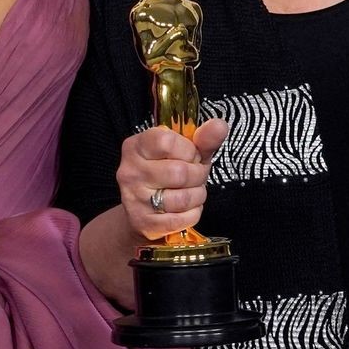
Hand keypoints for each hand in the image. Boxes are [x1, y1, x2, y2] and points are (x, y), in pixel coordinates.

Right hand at [115, 120, 228, 240]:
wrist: (144, 213)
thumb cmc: (167, 175)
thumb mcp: (184, 152)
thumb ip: (202, 139)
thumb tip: (219, 126)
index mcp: (136, 147)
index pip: (166, 142)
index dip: (188, 150)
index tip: (189, 155)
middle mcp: (130, 171)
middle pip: (180, 172)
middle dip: (198, 175)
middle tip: (195, 176)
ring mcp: (135, 199)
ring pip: (183, 198)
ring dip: (197, 196)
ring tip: (192, 192)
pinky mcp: (144, 223)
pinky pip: (182, 219)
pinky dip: (192, 214)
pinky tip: (185, 209)